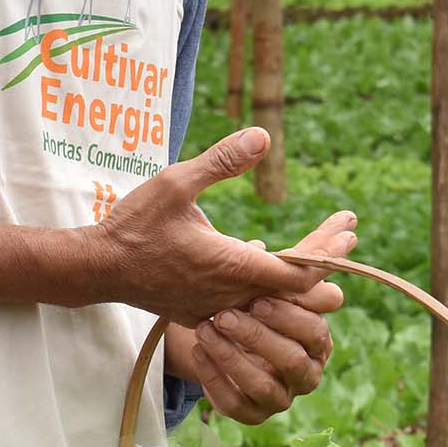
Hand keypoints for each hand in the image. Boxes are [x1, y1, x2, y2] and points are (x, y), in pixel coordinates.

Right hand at [93, 130, 329, 323]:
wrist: (98, 268)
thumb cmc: (135, 225)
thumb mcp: (176, 183)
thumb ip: (221, 161)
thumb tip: (263, 135)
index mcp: (232, 265)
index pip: (299, 272)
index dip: (329, 254)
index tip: (349, 230)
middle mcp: (230, 294)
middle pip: (295, 288)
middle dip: (325, 260)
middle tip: (348, 234)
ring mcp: (217, 307)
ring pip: (273, 300)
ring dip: (299, 274)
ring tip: (321, 248)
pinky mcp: (203, 311)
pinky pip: (247, 306)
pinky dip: (268, 287)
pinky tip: (271, 264)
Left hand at [175, 210, 356, 424]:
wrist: (211, 331)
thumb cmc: (250, 300)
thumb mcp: (271, 276)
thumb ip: (308, 254)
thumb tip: (350, 219)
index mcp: (318, 337)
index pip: (317, 328)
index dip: (291, 313)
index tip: (259, 296)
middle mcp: (307, 371)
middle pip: (295, 359)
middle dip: (260, 337)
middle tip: (227, 314)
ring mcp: (282, 396)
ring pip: (266, 385)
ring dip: (234, 357)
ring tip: (207, 329)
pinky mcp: (253, 414)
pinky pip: (238, 405)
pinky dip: (217, 380)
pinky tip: (198, 351)